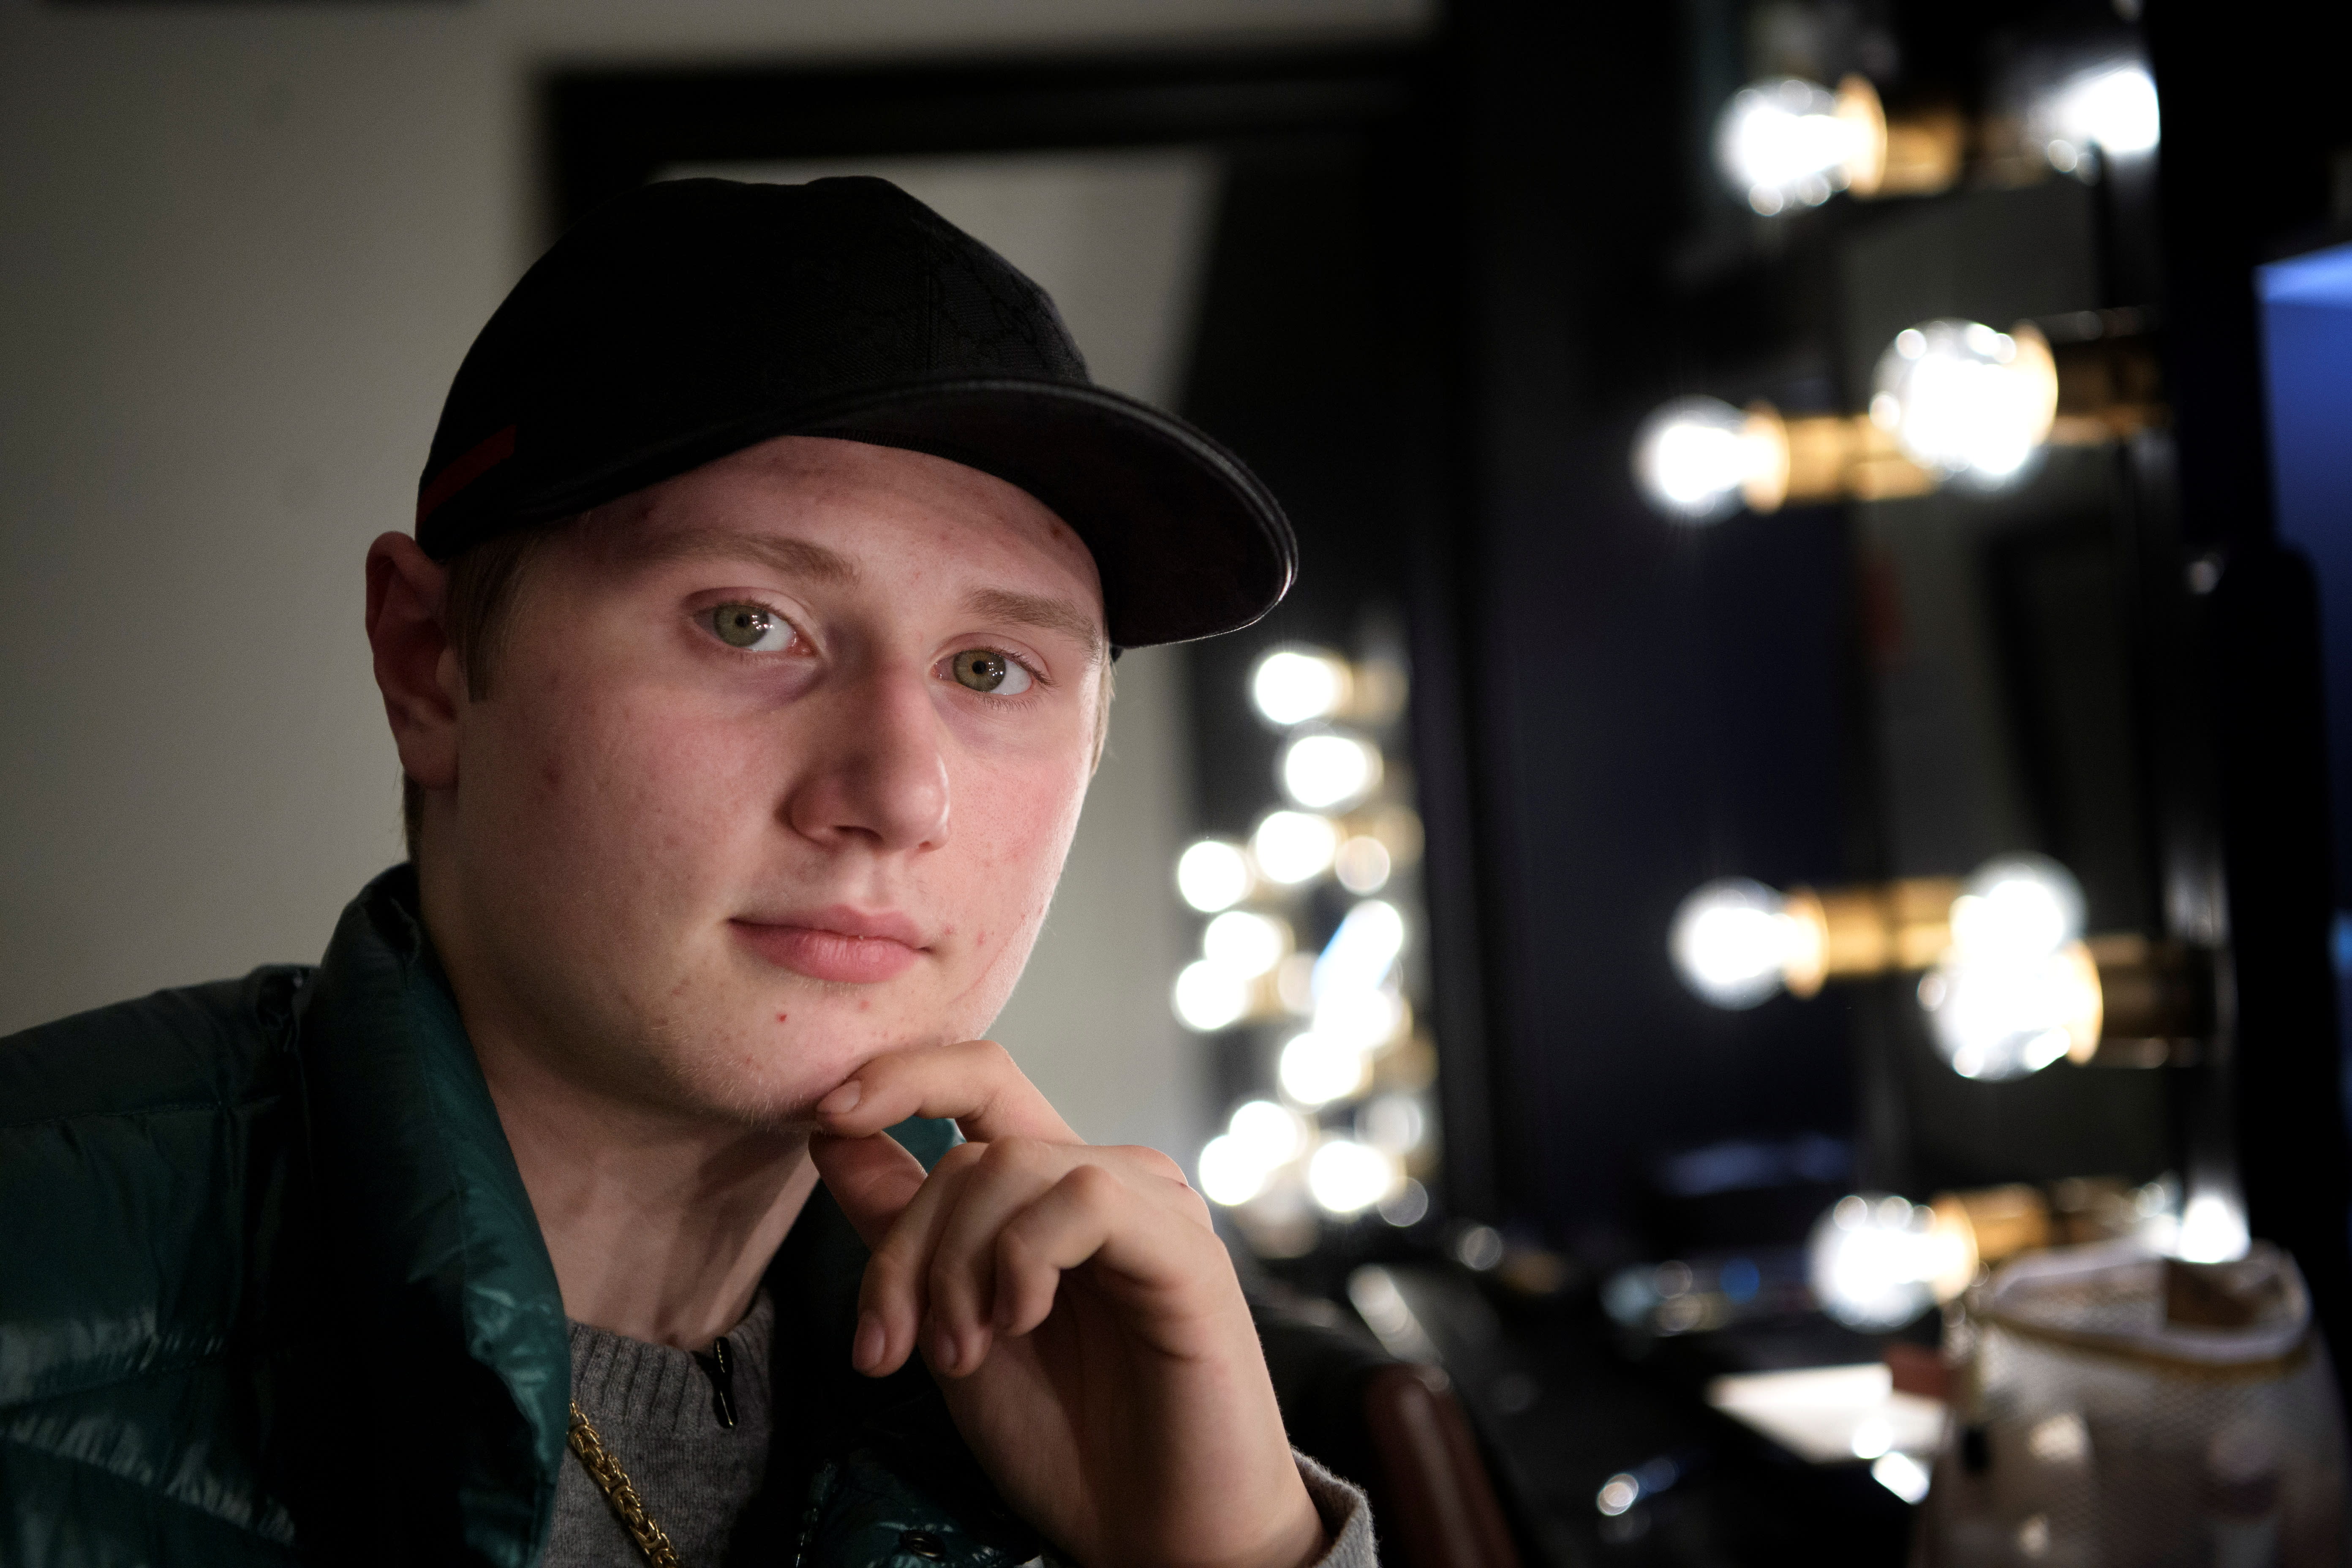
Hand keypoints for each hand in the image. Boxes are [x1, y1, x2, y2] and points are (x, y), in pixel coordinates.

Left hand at [808, 1040, 1325, 1567]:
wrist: (1156, 1533)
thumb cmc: (1066, 1439)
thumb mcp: (949, 1328)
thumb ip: (901, 1235)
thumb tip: (830, 1135)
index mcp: (1050, 1195)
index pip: (978, 1081)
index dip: (898, 1076)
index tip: (824, 1117)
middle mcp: (1107, 1181)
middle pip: (969, 1146)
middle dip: (903, 1249)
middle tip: (890, 1349)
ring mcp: (1154, 1206)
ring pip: (1012, 1165)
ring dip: (954, 1267)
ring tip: (963, 1356)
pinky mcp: (1185, 1248)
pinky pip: (1083, 1198)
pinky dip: (1024, 1260)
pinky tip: (1022, 1322)